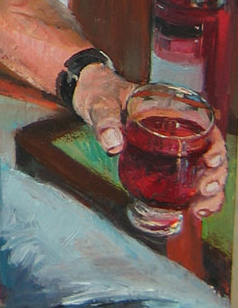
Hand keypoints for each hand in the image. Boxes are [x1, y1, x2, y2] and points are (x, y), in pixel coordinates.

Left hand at [72, 64, 227, 217]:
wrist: (90, 99)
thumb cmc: (101, 95)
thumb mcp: (101, 105)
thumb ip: (105, 122)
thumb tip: (113, 145)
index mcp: (171, 110)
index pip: (206, 127)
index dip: (217, 146)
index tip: (210, 161)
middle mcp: (179, 129)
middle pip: (210, 154)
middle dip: (216, 176)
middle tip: (204, 192)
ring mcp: (172, 147)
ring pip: (202, 171)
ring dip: (209, 193)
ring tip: (198, 210)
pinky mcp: (161, 162)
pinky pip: (184, 179)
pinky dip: (192, 196)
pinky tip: (190, 211)